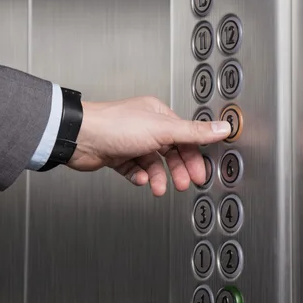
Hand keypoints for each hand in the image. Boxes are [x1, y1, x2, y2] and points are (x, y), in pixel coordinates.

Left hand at [67, 96, 230, 195]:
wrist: (80, 138)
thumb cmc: (115, 126)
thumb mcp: (163, 130)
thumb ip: (194, 132)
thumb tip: (222, 127)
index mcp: (158, 114)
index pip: (184, 136)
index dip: (194, 156)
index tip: (200, 172)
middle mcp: (145, 126)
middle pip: (171, 152)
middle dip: (178, 170)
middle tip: (184, 184)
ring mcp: (131, 141)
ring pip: (153, 163)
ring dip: (158, 177)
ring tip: (159, 188)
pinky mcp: (117, 155)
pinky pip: (135, 170)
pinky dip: (140, 177)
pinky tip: (140, 180)